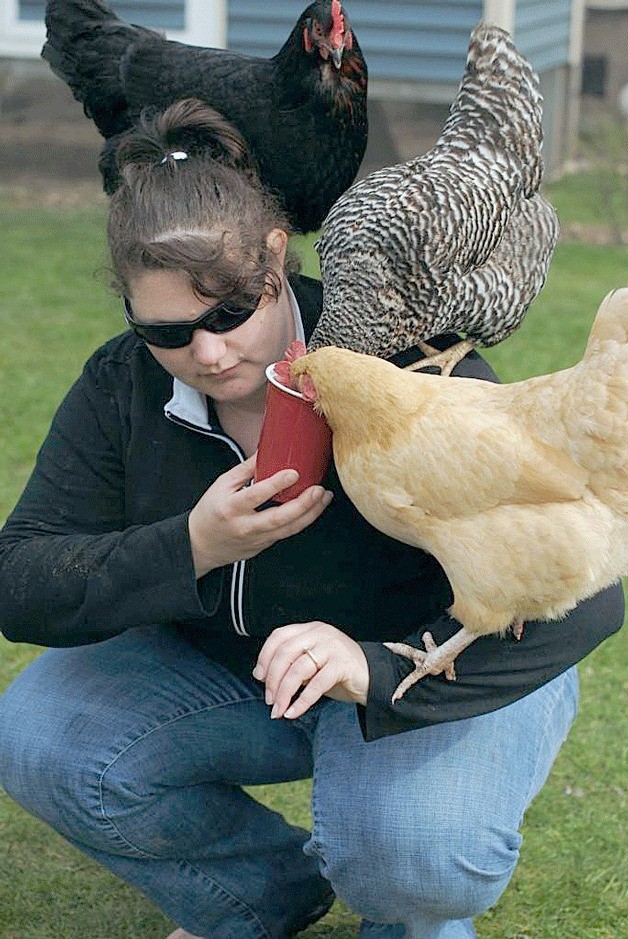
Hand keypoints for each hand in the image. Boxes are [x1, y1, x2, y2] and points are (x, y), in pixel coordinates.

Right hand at [188, 455, 332, 576]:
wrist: (201, 545)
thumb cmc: (210, 512)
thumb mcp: (222, 485)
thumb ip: (245, 469)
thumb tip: (266, 450)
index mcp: (230, 508)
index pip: (255, 496)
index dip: (275, 485)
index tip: (293, 473)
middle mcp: (244, 526)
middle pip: (278, 519)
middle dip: (302, 505)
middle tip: (319, 489)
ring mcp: (256, 539)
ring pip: (288, 530)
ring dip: (310, 514)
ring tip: (324, 497)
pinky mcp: (264, 546)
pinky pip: (286, 533)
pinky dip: (302, 520)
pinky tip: (313, 508)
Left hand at [253, 621, 369, 719]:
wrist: (373, 678)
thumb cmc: (337, 671)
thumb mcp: (311, 664)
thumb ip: (291, 664)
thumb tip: (262, 676)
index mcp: (310, 630)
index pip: (279, 636)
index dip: (265, 656)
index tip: (259, 677)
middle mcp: (320, 634)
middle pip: (285, 652)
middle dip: (272, 679)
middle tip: (269, 700)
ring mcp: (333, 647)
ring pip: (298, 669)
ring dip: (284, 693)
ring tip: (278, 710)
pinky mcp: (343, 665)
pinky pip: (316, 685)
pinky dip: (302, 701)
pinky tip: (293, 712)